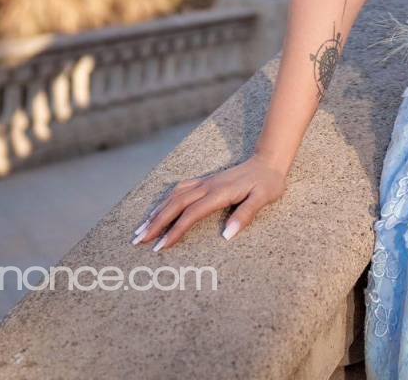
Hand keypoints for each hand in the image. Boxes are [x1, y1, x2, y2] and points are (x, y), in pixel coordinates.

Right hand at [129, 152, 287, 250]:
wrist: (269, 160)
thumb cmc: (267, 183)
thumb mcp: (263, 199)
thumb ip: (245, 215)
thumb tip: (226, 235)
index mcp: (219, 192)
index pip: (191, 214)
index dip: (174, 230)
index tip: (160, 247)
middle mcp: (207, 186)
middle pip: (175, 204)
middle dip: (155, 222)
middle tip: (138, 240)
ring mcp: (204, 182)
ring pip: (174, 196)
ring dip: (156, 212)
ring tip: (141, 229)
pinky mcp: (205, 182)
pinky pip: (179, 191)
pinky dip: (165, 201)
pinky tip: (158, 210)